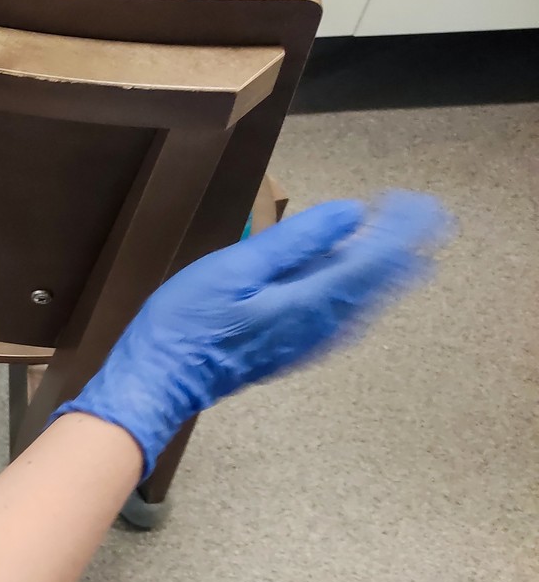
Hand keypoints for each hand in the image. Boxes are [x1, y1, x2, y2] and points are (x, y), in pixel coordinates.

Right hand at [54, 191, 448, 475]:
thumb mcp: (235, 269)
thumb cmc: (188, 323)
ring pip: (367, 301)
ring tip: (402, 243)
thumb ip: (295, 242)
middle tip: (420, 215)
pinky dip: (362, 291)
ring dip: (386, 269)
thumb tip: (350, 215)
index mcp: (313, 299)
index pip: (377, 258)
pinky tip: (356, 284)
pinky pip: (347, 315)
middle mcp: (324, 324)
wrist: (161, 381)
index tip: (410, 200)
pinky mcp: (294, 348)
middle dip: (403, 245)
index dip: (399, 227)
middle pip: (381, 281)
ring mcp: (311, 341)